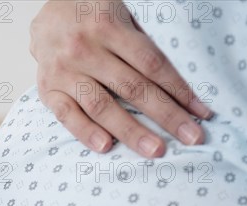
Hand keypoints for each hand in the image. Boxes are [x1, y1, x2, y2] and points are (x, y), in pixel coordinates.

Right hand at [30, 0, 213, 157]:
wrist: (46, 13)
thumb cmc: (91, 16)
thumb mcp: (120, 14)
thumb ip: (139, 44)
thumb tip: (173, 88)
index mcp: (109, 27)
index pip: (152, 64)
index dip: (179, 90)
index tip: (200, 112)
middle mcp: (85, 49)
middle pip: (133, 88)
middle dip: (165, 115)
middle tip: (191, 137)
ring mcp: (64, 71)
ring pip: (101, 106)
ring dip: (131, 131)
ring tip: (155, 150)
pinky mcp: (48, 89)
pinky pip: (67, 114)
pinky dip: (85, 132)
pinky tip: (105, 147)